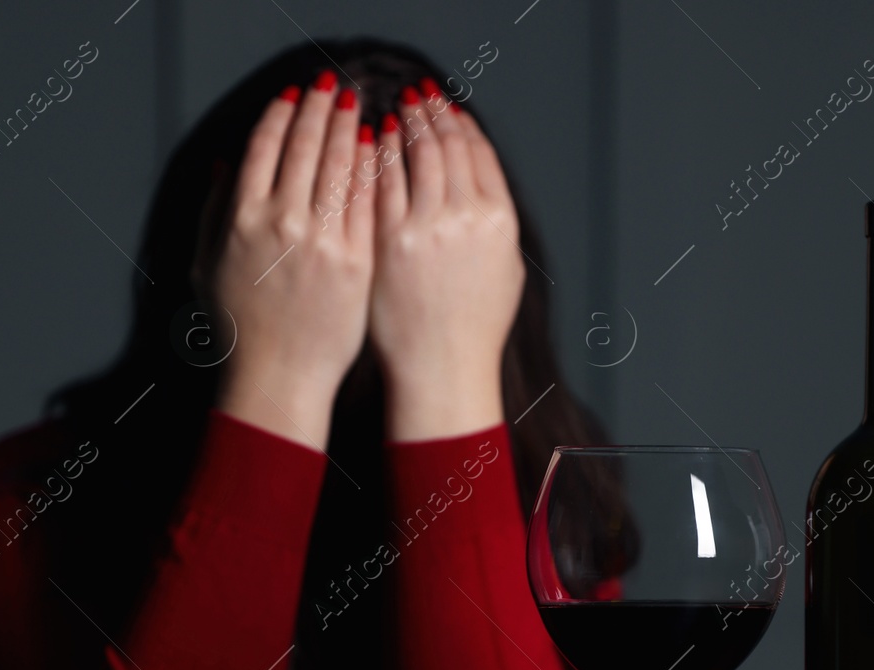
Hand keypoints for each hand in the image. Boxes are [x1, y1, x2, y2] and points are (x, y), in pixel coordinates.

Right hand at [214, 74, 376, 448]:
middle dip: (318, 108)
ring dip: (346, 128)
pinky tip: (373, 147)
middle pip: (304, 146)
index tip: (293, 93)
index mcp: (242, 219)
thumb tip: (225, 163)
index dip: (281, 113)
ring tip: (352, 106)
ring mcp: (321, 240)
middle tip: (330, 85)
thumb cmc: (241, 328)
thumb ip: (214, 210)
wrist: (280, 377)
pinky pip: (366, 200)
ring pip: (338, 165)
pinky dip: (369, 167)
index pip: (264, 147)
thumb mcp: (207, 265)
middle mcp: (281, 222)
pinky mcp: (355, 260)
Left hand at [369, 83, 524, 440]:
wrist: (441, 368)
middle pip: (446, 145)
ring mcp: (426, 228)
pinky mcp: (389, 242)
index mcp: (499, 220)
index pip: (479, 153)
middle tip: (416, 96)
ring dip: (402, 125)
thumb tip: (480, 182)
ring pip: (412, 157)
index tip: (448, 107)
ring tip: (394, 110)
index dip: (461, 123)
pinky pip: (380, 183)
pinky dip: (375, 156)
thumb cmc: (473, 328)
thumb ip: (496, 222)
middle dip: (429, 114)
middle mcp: (466, 217)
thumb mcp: (505, 270)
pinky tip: (368, 143)